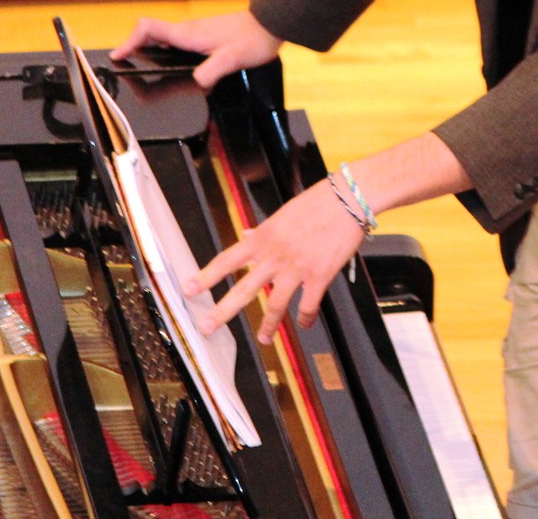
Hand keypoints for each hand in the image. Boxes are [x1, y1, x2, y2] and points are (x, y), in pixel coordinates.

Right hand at [111, 10, 281, 88]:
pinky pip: (178, 41)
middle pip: (151, 35)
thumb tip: (195, 82)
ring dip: (150, 49)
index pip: (147, 29)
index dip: (129, 41)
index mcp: (187, 34)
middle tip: (126, 65)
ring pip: (164, 38)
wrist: (271, 23)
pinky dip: (166, 50)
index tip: (118, 55)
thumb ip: (211, 71)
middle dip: (134, 47)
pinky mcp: (206, 35)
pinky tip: (173, 65)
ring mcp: (196, 32)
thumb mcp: (231, 59)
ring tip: (143, 68)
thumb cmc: (253, 38)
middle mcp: (188, 30)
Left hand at [183, 177, 365, 342]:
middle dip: (222, 311)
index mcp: (264, 238)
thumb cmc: (319, 202)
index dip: (206, 277)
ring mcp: (297, 267)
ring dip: (268, 325)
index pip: (227, 260)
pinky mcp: (320, 275)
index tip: (189, 289)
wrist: (348, 198)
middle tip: (207, 326)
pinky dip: (306, 317)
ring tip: (263, 338)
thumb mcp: (283, 214)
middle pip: (244, 288)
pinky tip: (305, 323)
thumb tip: (246, 235)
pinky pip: (309, 304)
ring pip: (276, 303)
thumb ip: (263, 230)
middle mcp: (276, 255)